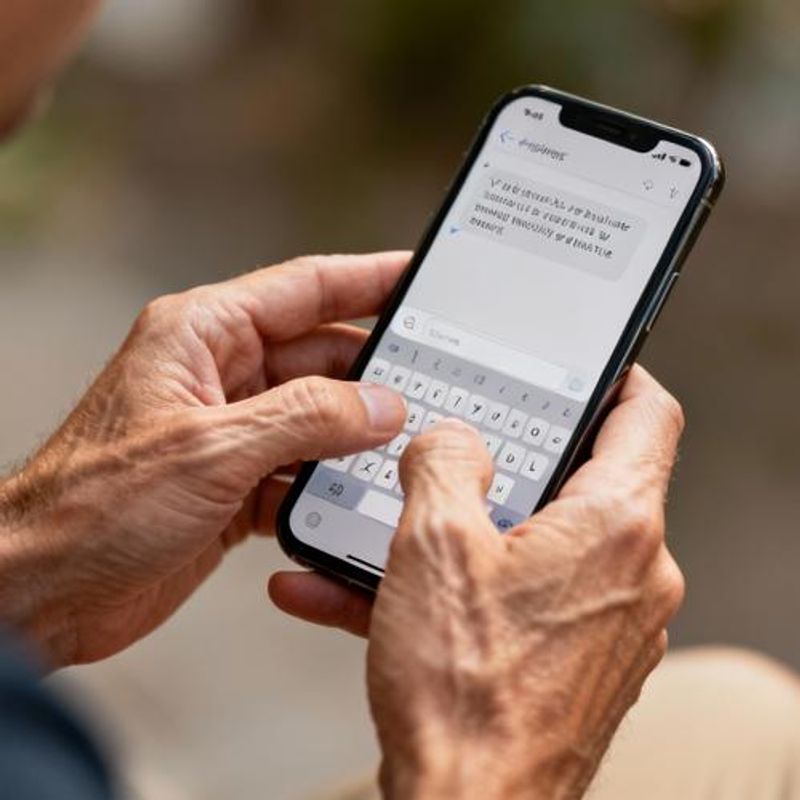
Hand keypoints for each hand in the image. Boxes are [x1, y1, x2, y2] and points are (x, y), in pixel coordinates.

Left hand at [0, 253, 408, 666]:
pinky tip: (358, 496)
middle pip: (318, 356)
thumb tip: (379, 404)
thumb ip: (306, 419)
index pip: (303, 289)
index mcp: (202, 336)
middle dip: (374, 369)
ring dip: (357, 432)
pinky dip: (329, 483)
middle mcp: (218, 375)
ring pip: (315, 416)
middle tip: (436, 378)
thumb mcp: (212, 450)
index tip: (417, 276)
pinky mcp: (232, 482)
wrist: (44, 592)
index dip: (367, 278)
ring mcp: (228, 430)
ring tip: (410, 440)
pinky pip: (300, 468)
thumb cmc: (93, 507)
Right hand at [365, 367, 684, 799]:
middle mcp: (632, 574)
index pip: (646, 415)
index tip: (586, 364)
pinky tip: (372, 594)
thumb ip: (446, 462)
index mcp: (615, 527)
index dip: (616, 375)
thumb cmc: (465, 695)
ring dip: (468, 531)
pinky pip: (519, 598)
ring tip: (395, 528)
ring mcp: (608, 623)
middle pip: (583, 479)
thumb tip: (453, 442)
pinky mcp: (575, 660)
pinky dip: (462, 587)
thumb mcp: (435, 543)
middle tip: (463, 446)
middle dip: (514, 460)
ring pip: (539, 543)